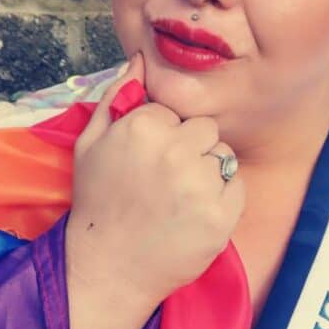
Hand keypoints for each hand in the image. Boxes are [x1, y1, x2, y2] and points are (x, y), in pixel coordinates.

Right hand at [65, 52, 245, 315]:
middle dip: (190, 149)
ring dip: (208, 172)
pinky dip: (222, 199)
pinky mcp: (222, 216)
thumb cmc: (97, 203)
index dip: (162, 135)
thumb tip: (141, 59)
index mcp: (143, 128)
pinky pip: (237, 186)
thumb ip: (118, 96)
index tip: (147, 160)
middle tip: (166, 179)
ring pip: (224, 157)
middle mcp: (175, 152)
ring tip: (179, 198)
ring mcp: (202, 185)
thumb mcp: (90, 143)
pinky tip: (193, 214)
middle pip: (206, 130)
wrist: (107, 268)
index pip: (175, 112)